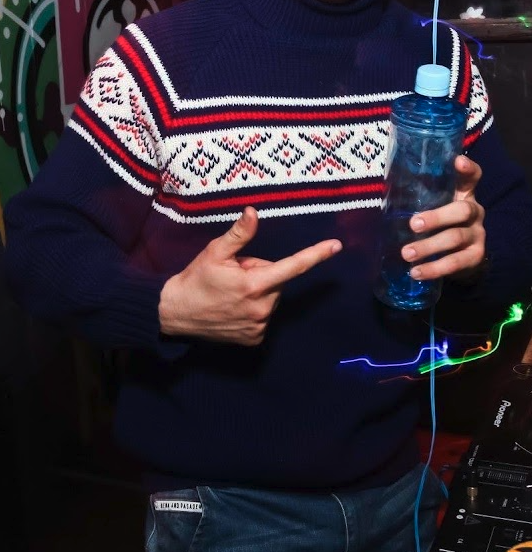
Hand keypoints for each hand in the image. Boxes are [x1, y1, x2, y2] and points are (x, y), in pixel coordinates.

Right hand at [159, 206, 341, 345]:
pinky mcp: (255, 339)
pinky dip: (253, 309)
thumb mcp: (214, 253)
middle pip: (277, 280)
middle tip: (234, 275)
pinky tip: (233, 309)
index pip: (293, 265)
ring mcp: (259, 326)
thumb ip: (239, 234)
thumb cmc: (195, 280)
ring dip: (258, 292)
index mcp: (255, 284)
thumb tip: (254, 212)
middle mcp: (262, 307)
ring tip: (230, 293)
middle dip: (261, 273)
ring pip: (271, 298)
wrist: (174, 315)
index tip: (336, 245)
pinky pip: (264, 316)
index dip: (316, 254)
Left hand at [400, 155, 485, 282]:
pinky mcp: (475, 257)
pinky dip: (434, 268)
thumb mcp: (435, 207)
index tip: (457, 161)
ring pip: (455, 238)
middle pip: (462, 210)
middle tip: (413, 224)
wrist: (464, 258)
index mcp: (464, 195)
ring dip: (429, 247)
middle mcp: (475, 212)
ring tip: (406, 253)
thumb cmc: (441, 225)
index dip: (468, 169)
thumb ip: (422, 199)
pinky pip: (455, 263)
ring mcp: (478, 235)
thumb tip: (383, 191)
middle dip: (437, 217)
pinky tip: (416, 272)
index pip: (472, 177)